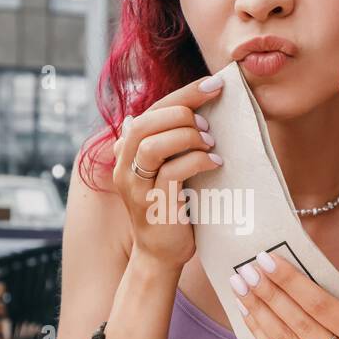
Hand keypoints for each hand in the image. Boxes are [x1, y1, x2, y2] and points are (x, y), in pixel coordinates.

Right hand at [111, 75, 225, 270]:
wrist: (161, 254)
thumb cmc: (172, 206)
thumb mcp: (167, 168)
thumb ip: (170, 140)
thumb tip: (190, 106)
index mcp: (127, 151)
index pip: (152, 110)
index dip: (184, 94)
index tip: (214, 84)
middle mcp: (124, 166)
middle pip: (147, 122)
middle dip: (183, 112)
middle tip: (209, 124)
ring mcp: (135, 187)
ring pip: (153, 145)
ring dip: (188, 137)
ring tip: (210, 144)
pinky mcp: (152, 205)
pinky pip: (172, 172)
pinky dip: (196, 161)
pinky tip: (213, 162)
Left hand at [228, 250, 338, 338]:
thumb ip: (333, 308)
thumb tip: (287, 279)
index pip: (320, 305)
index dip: (290, 282)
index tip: (266, 261)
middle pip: (298, 322)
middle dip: (267, 293)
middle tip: (246, 271)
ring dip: (258, 312)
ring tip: (241, 289)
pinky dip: (261, 335)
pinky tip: (250, 315)